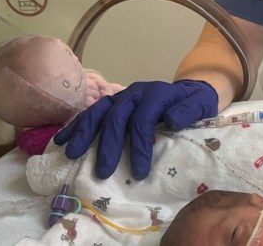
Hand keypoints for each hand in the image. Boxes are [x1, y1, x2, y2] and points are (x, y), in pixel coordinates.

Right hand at [53, 80, 217, 179]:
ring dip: (84, 133)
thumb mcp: (200, 105)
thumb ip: (188, 111)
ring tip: (72, 154)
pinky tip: (62, 140)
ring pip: (99, 112)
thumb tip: (171, 119)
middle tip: (103, 172)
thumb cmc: (195, 103)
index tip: (139, 173)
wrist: (190, 89)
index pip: (142, 121)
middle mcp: (136, 93)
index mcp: (157, 94)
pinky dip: (76, 125)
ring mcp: (122, 96)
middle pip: (117, 118)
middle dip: (108, 146)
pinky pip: (92, 111)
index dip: (139, 147)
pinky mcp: (114, 102)